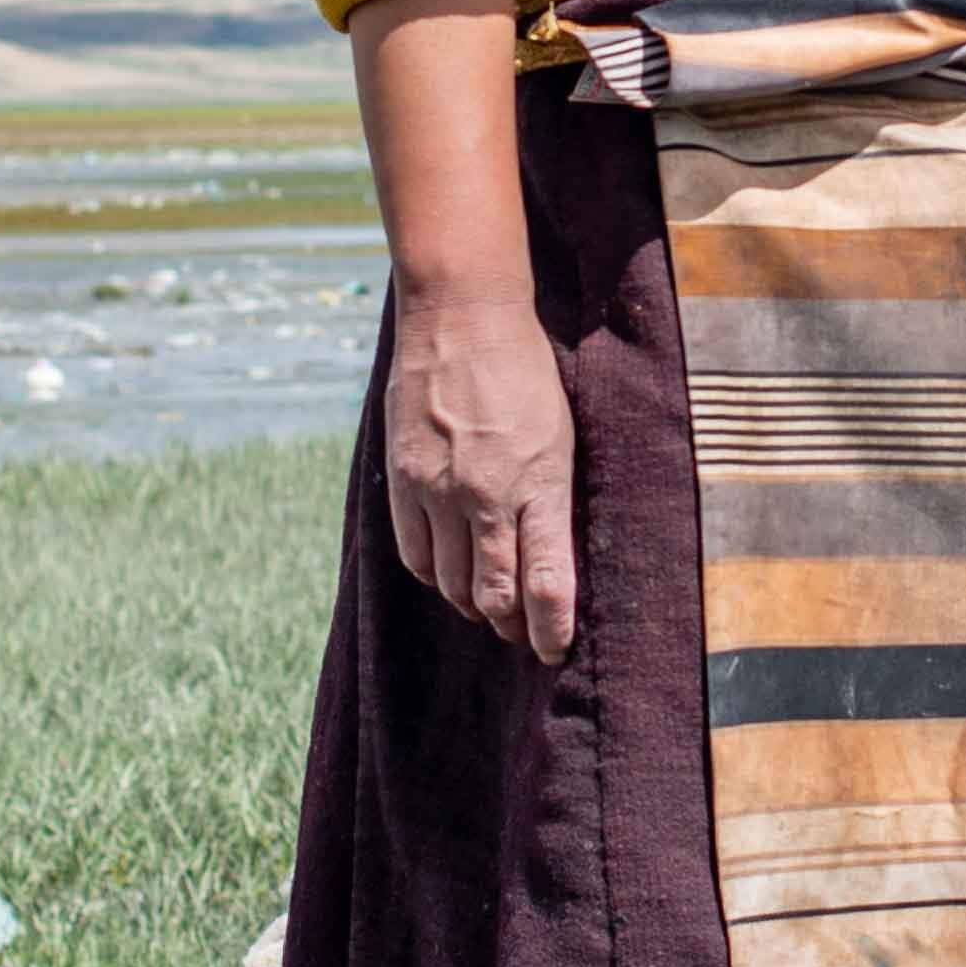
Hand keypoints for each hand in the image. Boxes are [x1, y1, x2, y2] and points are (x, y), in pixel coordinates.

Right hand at [382, 280, 581, 658]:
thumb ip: (554, 502)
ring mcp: (439, 490)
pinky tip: (447, 572)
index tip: (555, 649)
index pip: (547, 582)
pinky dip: (433, 575)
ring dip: (471, 604)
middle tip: (520, 632)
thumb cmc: (526, 374)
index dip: (552, 628)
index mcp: (541, 483)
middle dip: (511, 625)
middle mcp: (488, 495)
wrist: (462, 317)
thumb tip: (552, 562)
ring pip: (451, 583)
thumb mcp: (562, 437)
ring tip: (485, 606)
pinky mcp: (403, 480)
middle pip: (495, 595)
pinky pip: (414, 555)